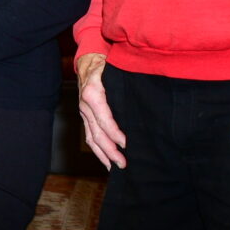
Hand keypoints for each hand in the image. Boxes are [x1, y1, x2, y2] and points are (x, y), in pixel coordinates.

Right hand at [76, 52, 126, 169]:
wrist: (87, 62)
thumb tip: (146, 98)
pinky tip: (106, 160)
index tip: (126, 144)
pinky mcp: (85, 118)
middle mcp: (85, 106)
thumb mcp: (113, 69)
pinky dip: (97, 150)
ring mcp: (83, 113)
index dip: (115, 134)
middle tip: (123, 163)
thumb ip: (125, 83)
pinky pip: (89, 136)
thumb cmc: (105, 65)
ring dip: (103, 154)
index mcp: (93, 94)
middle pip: (97, 133)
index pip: (104, 119)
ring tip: (115, 167)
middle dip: (110, 150)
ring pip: (91, 138)